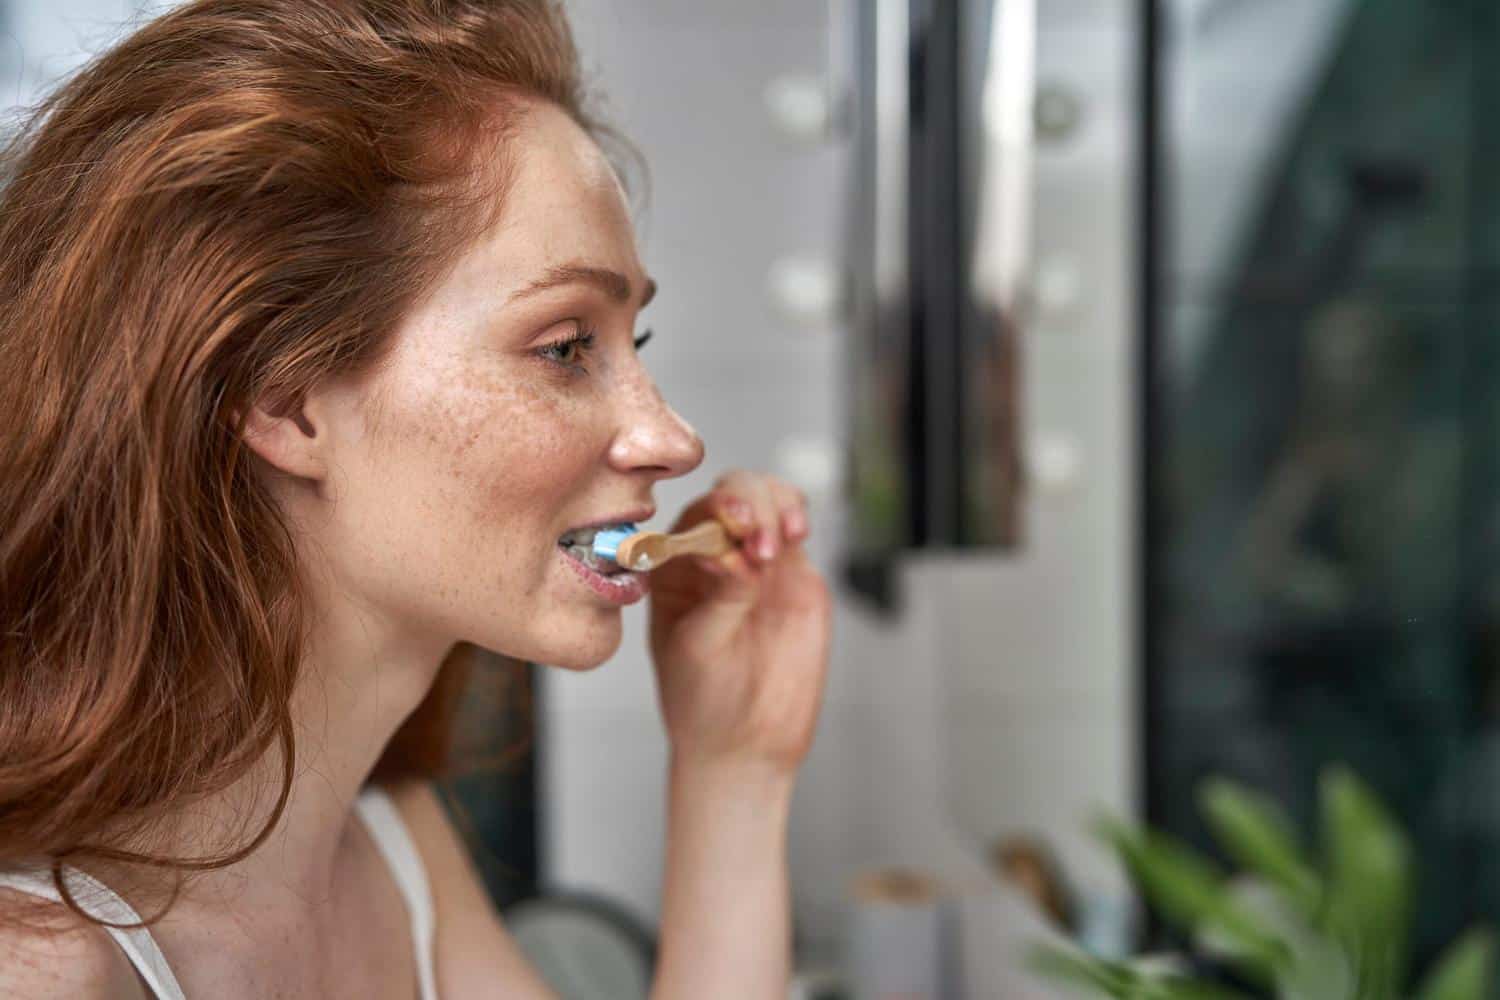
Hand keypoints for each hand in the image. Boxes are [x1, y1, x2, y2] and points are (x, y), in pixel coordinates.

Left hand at [647, 469, 832, 776]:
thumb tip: (737, 553)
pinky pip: (796, 532)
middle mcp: (714, 554)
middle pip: (734, 496)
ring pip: (770, 502)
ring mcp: (758, 562)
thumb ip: (720, 597)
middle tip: (759, 538)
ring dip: (778, 506)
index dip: (715, 509)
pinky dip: (797, 520)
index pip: (694, 515)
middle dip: (751, 503)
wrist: (744, 743)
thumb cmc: (702, 699)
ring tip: (782, 538)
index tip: (731, 524)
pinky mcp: (794, 577)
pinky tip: (796, 535)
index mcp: (674, 566)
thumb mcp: (699, 648)